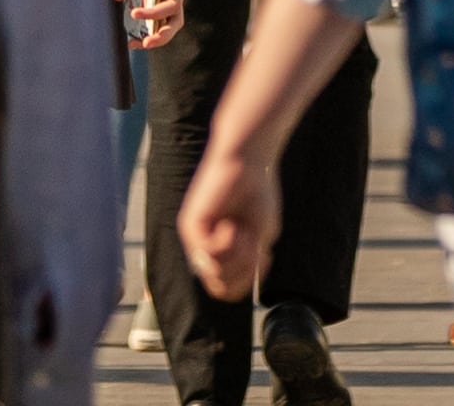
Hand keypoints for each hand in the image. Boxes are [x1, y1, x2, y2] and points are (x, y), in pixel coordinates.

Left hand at [180, 136, 280, 298]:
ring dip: (238, 256)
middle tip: (252, 243)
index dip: (248, 280)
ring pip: (215, 274)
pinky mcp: (190, 225)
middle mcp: (204, 250)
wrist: (251, 163)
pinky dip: (227, 244)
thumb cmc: (258, 197)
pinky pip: (208, 254)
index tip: (263, 256)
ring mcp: (196, 239)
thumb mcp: (260, 240)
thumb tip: (219, 279)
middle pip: (220, 287)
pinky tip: (231, 225)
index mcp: (221, 254)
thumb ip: (245, 264)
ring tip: (241, 230)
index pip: (227, 290)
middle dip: (244, 271)